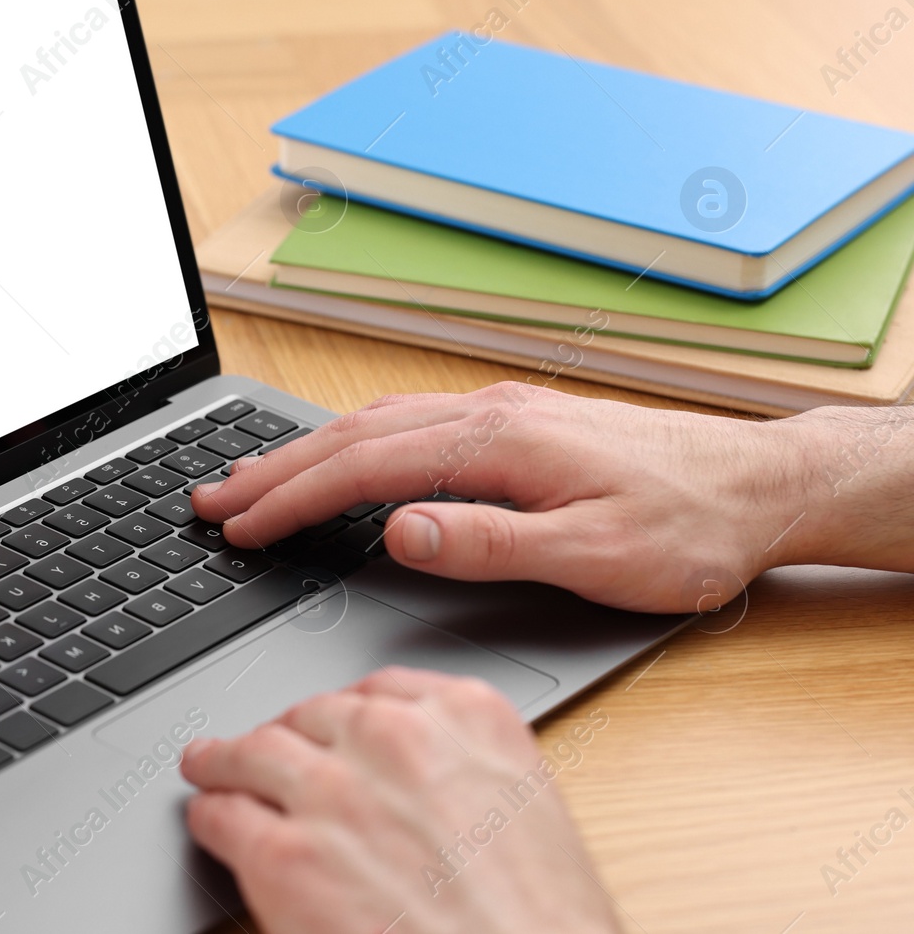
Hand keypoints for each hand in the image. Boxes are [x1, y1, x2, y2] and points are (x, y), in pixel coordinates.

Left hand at [181, 666, 620, 933]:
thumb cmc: (542, 923)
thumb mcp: (528, 809)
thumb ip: (462, 771)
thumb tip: (414, 779)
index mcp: (468, 718)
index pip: (379, 690)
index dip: (340, 714)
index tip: (327, 722)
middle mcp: (394, 740)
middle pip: (312, 716)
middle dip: (288, 736)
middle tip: (265, 749)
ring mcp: (333, 792)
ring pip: (256, 752)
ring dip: (227, 761)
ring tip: (209, 765)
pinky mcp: (284, 855)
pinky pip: (225, 815)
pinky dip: (211, 815)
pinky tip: (209, 818)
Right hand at [191, 384, 913, 612]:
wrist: (759, 485)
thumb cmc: (688, 528)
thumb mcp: (595, 556)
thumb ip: (490, 542)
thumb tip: (399, 530)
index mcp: (498, 443)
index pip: (364, 468)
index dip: (292, 499)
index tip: (239, 524)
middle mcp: (488, 414)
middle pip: (353, 435)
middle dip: (273, 468)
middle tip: (210, 497)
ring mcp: (499, 412)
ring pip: (374, 423)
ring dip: (304, 451)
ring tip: (249, 478)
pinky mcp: (513, 422)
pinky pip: (405, 423)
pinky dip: (350, 441)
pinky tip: (335, 456)